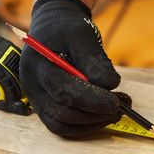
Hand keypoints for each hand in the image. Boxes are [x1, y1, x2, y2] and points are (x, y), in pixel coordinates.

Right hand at [20, 0, 127, 137]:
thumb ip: (95, 61)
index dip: (91, 100)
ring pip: (61, 125)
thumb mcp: (82, 36)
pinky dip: (85, 126)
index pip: (62, 91)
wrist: (53, 26)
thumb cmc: (67, 28)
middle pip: (60, 113)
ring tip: (116, 112)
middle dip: (94, 114)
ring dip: (91, 124)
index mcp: (37, 66)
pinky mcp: (45, 107)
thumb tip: (110, 86)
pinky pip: (63, 126)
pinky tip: (103, 116)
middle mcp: (32, 86)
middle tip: (121, 107)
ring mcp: (36, 99)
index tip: (116, 102)